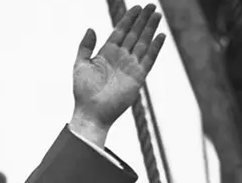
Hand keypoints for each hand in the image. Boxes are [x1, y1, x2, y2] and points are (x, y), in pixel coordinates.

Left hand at [71, 4, 165, 137]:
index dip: (128, 19)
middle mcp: (120, 58)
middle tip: (151, 5)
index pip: (120, 32)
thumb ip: (85, 46)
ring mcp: (130, 66)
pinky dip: (156, 47)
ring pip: (143, 43)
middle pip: (134, 34)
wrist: (92, 112)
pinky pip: (149, 59)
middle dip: (142, 20)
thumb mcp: (80, 65)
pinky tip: (161, 35)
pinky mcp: (138, 77)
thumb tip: (91, 28)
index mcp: (106, 54)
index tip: (135, 7)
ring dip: (150, 29)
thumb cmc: (83, 92)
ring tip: (157, 14)